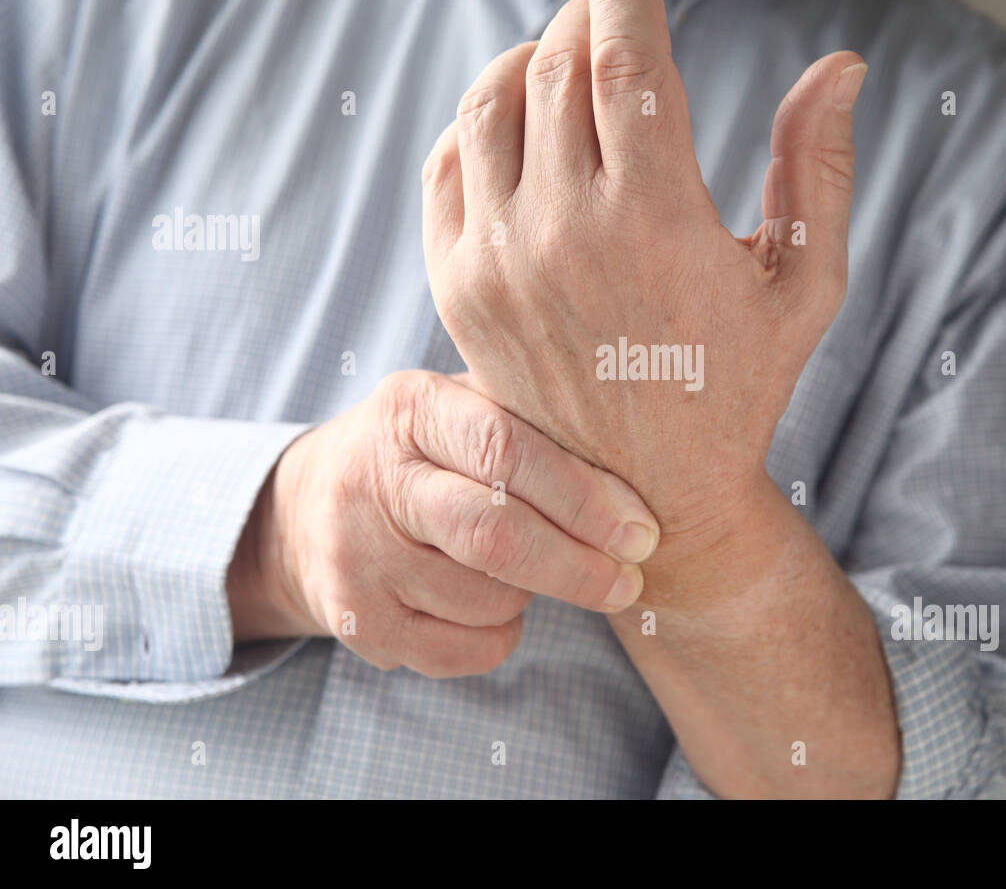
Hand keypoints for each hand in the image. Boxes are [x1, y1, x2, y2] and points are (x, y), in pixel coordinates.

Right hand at [226, 370, 659, 676]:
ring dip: (535, 594)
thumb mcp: (461, 406)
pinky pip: (462, 650)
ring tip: (532, 568)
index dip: (583, 498)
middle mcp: (371, 481)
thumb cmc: (424, 452)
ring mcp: (355, 557)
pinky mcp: (354, 621)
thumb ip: (532, 422)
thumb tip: (648, 462)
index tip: (641, 529)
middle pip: (494, 536)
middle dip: (579, 566)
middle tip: (630, 578)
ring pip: (487, 600)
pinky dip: (499, 635)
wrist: (303, 509)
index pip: (506, 451)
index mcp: (410, 409)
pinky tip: (493, 605)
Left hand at [422, 0, 864, 556]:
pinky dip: (477, 119)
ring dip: (529, 57)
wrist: (645, 496)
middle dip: (587, 17)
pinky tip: (516, 118)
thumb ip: (818, 168)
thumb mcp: (803, 286)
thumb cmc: (737, 390)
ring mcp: (498, 262)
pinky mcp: (458, 288)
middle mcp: (563, 234)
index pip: (625, 59)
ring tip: (565, 58)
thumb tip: (842, 65)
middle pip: (558, 68)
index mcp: (656, 223)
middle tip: (612, 11)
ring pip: (492, 104)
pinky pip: (448, 164)